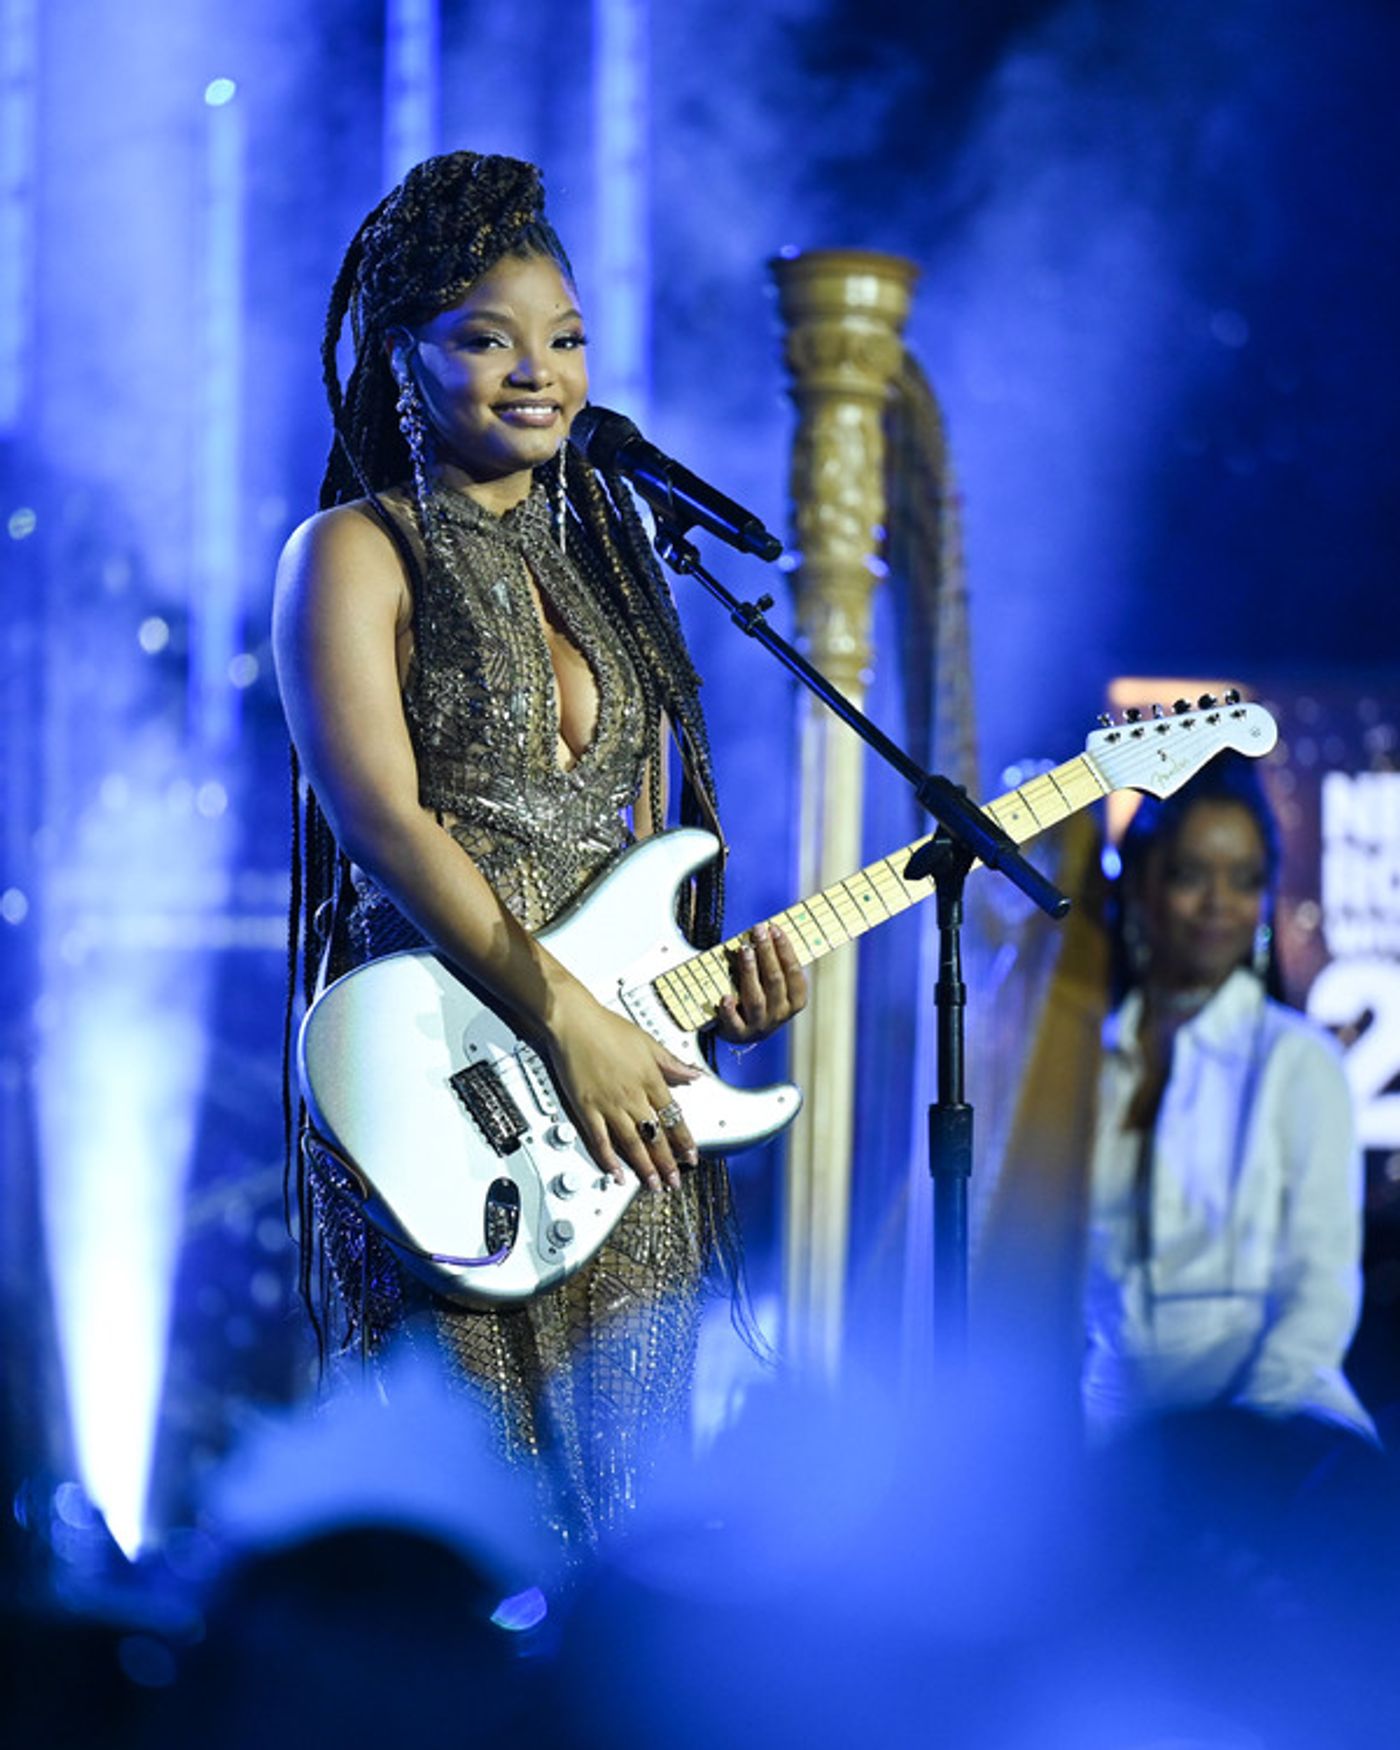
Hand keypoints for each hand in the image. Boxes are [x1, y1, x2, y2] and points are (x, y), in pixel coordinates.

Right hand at [543, 986, 701, 1192]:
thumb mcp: (648, 1042)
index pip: (673, 1117)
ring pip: (631, 1143)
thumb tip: (694, 1074)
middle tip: (675, 1181)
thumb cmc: (607, 1027)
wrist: (574, 1022)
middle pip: (654, 1135)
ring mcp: (608, 1104)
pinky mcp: (586, 1108)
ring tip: (653, 1185)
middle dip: (667, 1162)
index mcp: (650, 1079)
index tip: (691, 1156)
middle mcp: (632, 1096)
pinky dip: (608, 1159)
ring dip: (644, 1167)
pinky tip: (616, 1174)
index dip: (683, 1140)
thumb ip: (672, 1063)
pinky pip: (599, 1139)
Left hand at [715, 921, 807, 1044]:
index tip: (774, 928)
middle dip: (767, 952)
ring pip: (756, 998)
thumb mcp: (772, 985)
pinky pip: (734, 1022)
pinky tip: (725, 997)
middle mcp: (780, 1014)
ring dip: (750, 972)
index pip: (793, 972)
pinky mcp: (739, 1033)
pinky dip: (729, 1010)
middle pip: (775, 980)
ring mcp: (760, 1025)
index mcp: (795, 1000)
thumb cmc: (759, 999)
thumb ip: (773, 964)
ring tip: (744, 950)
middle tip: (758, 930)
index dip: (785, 949)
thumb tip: (766, 930)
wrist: (742, 1032)